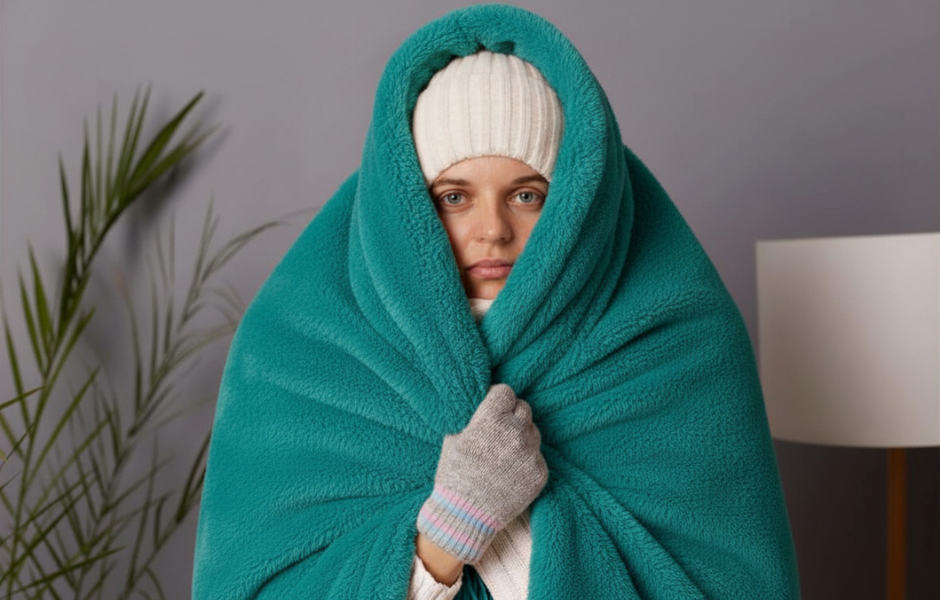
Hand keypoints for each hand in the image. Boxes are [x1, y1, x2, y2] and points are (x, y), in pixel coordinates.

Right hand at [416, 383, 547, 563]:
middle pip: (523, 408)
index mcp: (492, 420)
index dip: (498, 400)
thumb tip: (485, 405)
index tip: (493, 408)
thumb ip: (474, 419)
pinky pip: (537, 456)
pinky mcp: (540, 473)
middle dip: (512, 416)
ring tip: (504, 453)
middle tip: (500, 431)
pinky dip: (527, 460)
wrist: (464, 516)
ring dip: (522, 437)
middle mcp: (515, 433)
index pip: (506, 392)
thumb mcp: (454, 439)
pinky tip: (511, 471)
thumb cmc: (454, 476)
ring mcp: (530, 454)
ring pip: (533, 431)